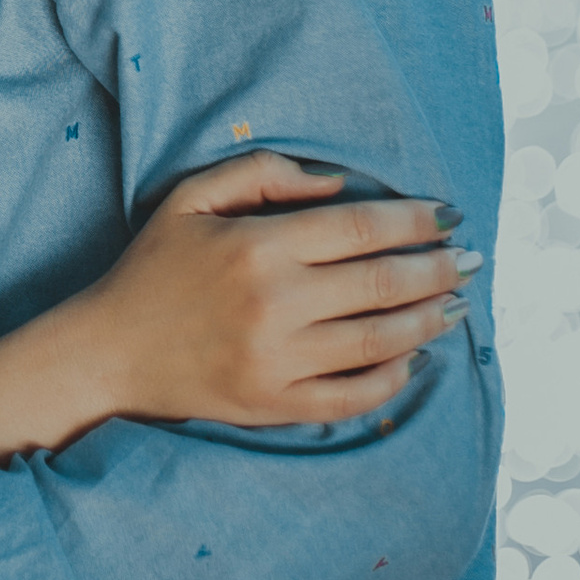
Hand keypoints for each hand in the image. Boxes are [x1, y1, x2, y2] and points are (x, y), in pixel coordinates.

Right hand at [96, 152, 471, 427]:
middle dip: (438, 268)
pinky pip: (355, 395)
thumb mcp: (191, 198)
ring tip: (455, 304)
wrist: (109, 353)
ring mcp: (279, 361)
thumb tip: (337, 182)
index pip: (361, 226)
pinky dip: (394, 377)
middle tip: (470, 260)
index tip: (447, 214)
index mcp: (258, 246)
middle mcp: (275, 304)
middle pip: (383, 282)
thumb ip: (262, 174)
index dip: (414, 219)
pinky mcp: (277, 405)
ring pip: (381, 339)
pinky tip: (414, 357)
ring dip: (429, 320)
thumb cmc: (153, 268)